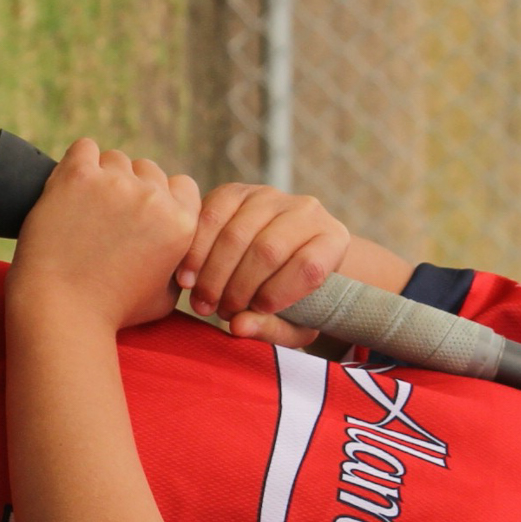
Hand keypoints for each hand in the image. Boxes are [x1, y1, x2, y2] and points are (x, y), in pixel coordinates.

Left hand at [9, 139, 202, 332]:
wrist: (61, 311)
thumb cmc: (112, 311)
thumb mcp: (165, 297)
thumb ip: (179, 262)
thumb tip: (180, 242)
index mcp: (181, 225)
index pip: (182, 185)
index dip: (162, 197)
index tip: (139, 214)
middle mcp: (154, 199)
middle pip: (148, 169)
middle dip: (131, 188)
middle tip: (106, 217)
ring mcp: (116, 184)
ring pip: (115, 159)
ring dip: (103, 176)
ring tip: (85, 209)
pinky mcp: (78, 176)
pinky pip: (84, 148)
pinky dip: (78, 162)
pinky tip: (72, 186)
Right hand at [178, 184, 351, 346]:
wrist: (279, 258)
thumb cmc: (291, 296)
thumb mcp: (294, 323)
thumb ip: (273, 330)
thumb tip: (238, 326)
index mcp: (333, 240)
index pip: (310, 267)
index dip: (278, 294)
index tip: (256, 312)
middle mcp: (307, 210)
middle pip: (268, 250)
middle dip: (237, 288)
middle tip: (220, 312)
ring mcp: (270, 196)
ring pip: (236, 234)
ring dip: (212, 274)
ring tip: (202, 302)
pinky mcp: (237, 191)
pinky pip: (211, 215)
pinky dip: (196, 250)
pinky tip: (188, 277)